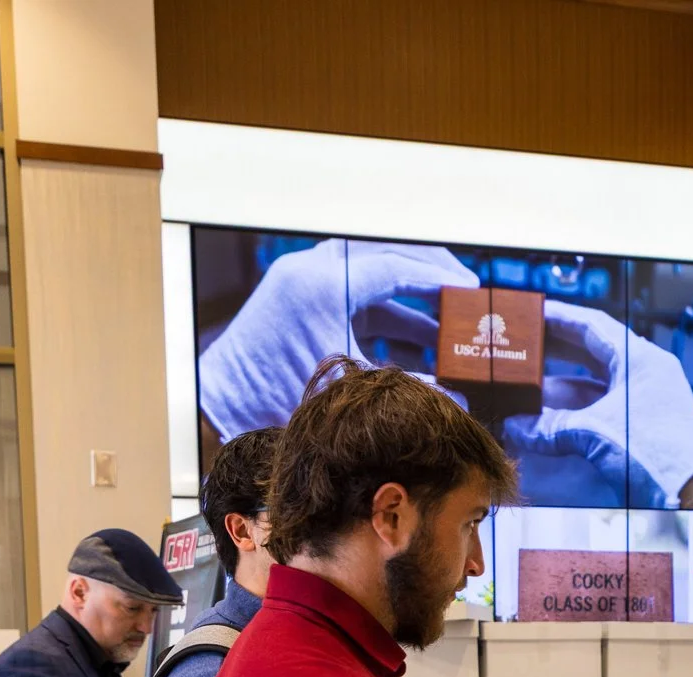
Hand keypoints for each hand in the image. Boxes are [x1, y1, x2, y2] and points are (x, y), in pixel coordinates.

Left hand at [198, 239, 477, 436]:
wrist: (223, 401)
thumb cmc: (275, 395)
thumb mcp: (349, 385)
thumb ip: (403, 382)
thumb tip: (451, 394)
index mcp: (324, 283)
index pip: (394, 267)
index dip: (437, 278)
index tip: (468, 288)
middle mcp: (313, 272)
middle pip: (383, 259)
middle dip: (427, 277)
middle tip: (462, 294)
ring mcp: (305, 284)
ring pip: (369, 281)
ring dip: (407, 305)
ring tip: (444, 334)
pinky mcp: (302, 303)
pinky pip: (352, 300)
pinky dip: (383, 319)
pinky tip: (412, 347)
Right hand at [507, 300, 692, 507]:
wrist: (692, 496)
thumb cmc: (656, 454)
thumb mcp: (595, 433)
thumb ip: (553, 427)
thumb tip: (516, 428)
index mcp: (640, 359)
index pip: (594, 326)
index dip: (560, 317)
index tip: (533, 312)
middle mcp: (643, 375)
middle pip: (591, 354)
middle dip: (554, 352)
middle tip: (523, 347)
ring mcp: (643, 402)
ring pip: (592, 388)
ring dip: (558, 392)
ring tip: (524, 390)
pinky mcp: (640, 429)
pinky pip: (598, 413)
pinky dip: (571, 417)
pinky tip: (544, 423)